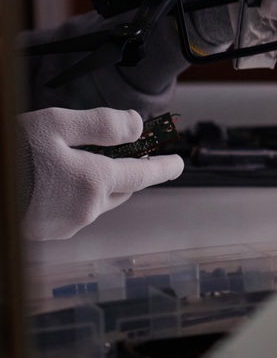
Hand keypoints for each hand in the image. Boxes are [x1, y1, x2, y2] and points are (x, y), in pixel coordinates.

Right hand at [19, 107, 183, 240]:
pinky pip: (70, 212)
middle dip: (126, 173)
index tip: (178, 164)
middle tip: (124, 155)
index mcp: (94, 183)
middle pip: (120, 190)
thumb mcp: (54, 125)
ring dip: (97, 185)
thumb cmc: (10, 154)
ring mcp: (62, 226)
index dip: (163, 167)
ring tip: (79, 164)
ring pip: (95, 203)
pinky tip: (52, 182)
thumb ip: (101, 124)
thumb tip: (137, 125)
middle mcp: (84, 211)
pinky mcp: (41, 233)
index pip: (142, 175)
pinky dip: (72, 196)